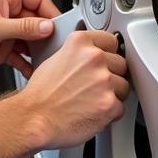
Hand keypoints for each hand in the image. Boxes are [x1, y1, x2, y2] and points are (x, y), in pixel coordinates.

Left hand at [0, 0, 60, 77]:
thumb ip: (23, 27)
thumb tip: (46, 26)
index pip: (39, 0)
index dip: (51, 14)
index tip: (62, 28)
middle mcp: (9, 10)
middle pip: (39, 21)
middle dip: (47, 35)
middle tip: (56, 48)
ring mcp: (8, 29)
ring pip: (33, 39)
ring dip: (39, 50)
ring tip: (47, 61)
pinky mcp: (5, 47)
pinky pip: (23, 54)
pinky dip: (28, 63)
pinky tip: (33, 71)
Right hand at [20, 30, 129, 148]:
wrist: (34, 117)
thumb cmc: (41, 93)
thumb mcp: (56, 58)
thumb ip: (78, 53)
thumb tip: (92, 55)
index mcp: (80, 42)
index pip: (111, 40)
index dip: (108, 53)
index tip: (107, 59)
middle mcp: (94, 58)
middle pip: (121, 64)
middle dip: (111, 75)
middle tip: (94, 85)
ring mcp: (104, 81)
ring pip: (123, 87)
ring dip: (112, 95)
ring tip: (92, 100)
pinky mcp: (109, 104)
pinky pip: (120, 108)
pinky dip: (109, 113)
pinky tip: (93, 112)